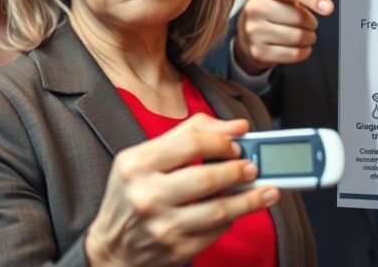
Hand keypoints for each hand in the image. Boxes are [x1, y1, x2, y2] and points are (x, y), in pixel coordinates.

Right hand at [84, 114, 279, 266]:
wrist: (111, 246)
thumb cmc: (132, 193)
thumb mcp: (146, 156)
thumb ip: (189, 134)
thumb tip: (237, 127)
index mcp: (137, 165)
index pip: (191, 144)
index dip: (222, 141)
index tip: (237, 143)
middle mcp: (146, 196)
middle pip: (207, 178)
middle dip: (239, 170)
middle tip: (253, 166)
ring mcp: (162, 227)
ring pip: (219, 210)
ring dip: (250, 198)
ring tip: (266, 189)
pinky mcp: (177, 250)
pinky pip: (216, 232)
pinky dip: (231, 218)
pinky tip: (239, 209)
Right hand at [234, 0, 333, 72]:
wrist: (248, 33)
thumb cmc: (272, 2)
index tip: (329, 8)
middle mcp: (255, 7)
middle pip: (298, 17)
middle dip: (311, 22)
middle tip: (308, 21)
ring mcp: (254, 31)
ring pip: (297, 37)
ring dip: (309, 37)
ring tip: (304, 32)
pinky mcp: (259, 51)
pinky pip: (293, 54)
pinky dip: (303, 51)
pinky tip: (299, 45)